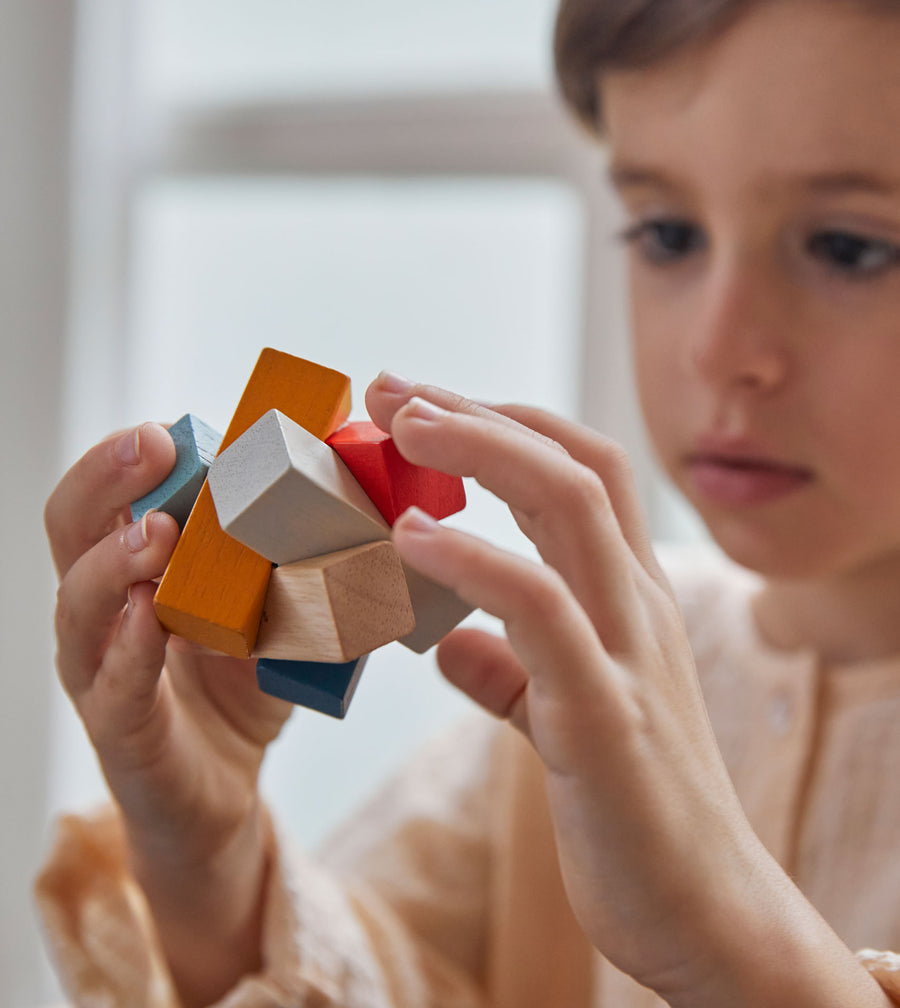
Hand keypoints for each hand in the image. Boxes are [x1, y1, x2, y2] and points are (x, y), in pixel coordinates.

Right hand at [45, 423, 292, 1004]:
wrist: (222, 798)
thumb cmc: (239, 691)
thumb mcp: (270, 611)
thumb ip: (287, 559)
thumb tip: (347, 490)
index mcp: (133, 572)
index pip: (108, 497)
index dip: (128, 456)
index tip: (172, 423)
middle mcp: (102, 614)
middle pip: (71, 531)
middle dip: (103, 480)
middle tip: (150, 444)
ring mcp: (101, 672)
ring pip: (78, 606)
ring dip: (113, 561)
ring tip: (154, 531)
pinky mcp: (120, 730)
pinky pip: (113, 686)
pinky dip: (129, 650)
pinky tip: (147, 620)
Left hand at [365, 375, 876, 1007]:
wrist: (703, 912)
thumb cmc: (633, 804)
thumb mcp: (565, 715)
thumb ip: (511, 670)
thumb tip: (447, 641)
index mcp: (628, 598)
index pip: (579, 469)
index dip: (501, 422)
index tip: (420, 404)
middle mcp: (637, 606)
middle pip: (575, 463)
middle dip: (481, 411)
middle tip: (394, 386)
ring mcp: (627, 654)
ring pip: (572, 508)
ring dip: (483, 451)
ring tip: (403, 425)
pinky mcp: (606, 718)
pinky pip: (544, 613)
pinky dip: (477, 563)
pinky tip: (413, 542)